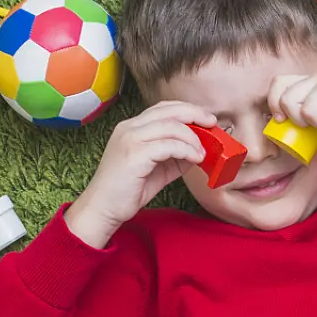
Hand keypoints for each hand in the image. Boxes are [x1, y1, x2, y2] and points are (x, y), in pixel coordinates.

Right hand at [66, 101, 215, 247]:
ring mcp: (130, 139)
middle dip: (194, 114)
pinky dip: (186, 150)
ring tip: (203, 152)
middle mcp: (129, 128)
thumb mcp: (158, 169)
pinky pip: (168, 145)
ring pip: (170, 126)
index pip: (163, 108)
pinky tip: (195, 159)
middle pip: (168, 110)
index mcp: (132, 127)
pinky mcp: (134, 154)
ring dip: (193, 138)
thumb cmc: (128, 190)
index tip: (206, 119)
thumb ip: (175, 156)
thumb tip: (200, 150)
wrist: (104, 208)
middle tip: (213, 123)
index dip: (187, 110)